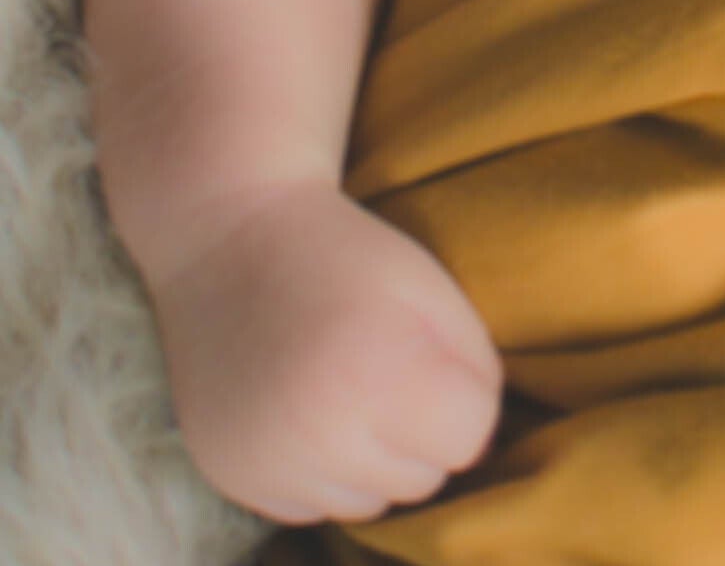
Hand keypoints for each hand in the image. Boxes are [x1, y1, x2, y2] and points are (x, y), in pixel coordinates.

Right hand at [149, 175, 503, 524]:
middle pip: (421, 478)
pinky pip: (313, 505)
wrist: (226, 238)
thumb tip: (479, 447)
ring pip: (368, 501)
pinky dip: (320, 470)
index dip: (462, 395)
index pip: (468, 437)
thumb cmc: (346, 253)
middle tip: (382, 363)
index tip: (433, 356)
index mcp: (376, 372)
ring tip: (342, 387)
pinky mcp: (235, 477)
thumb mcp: (433, 290)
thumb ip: (475, 372)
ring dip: (371, 458)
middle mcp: (318, 435)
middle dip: (418, 432)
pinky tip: (302, 408)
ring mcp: (269, 465)